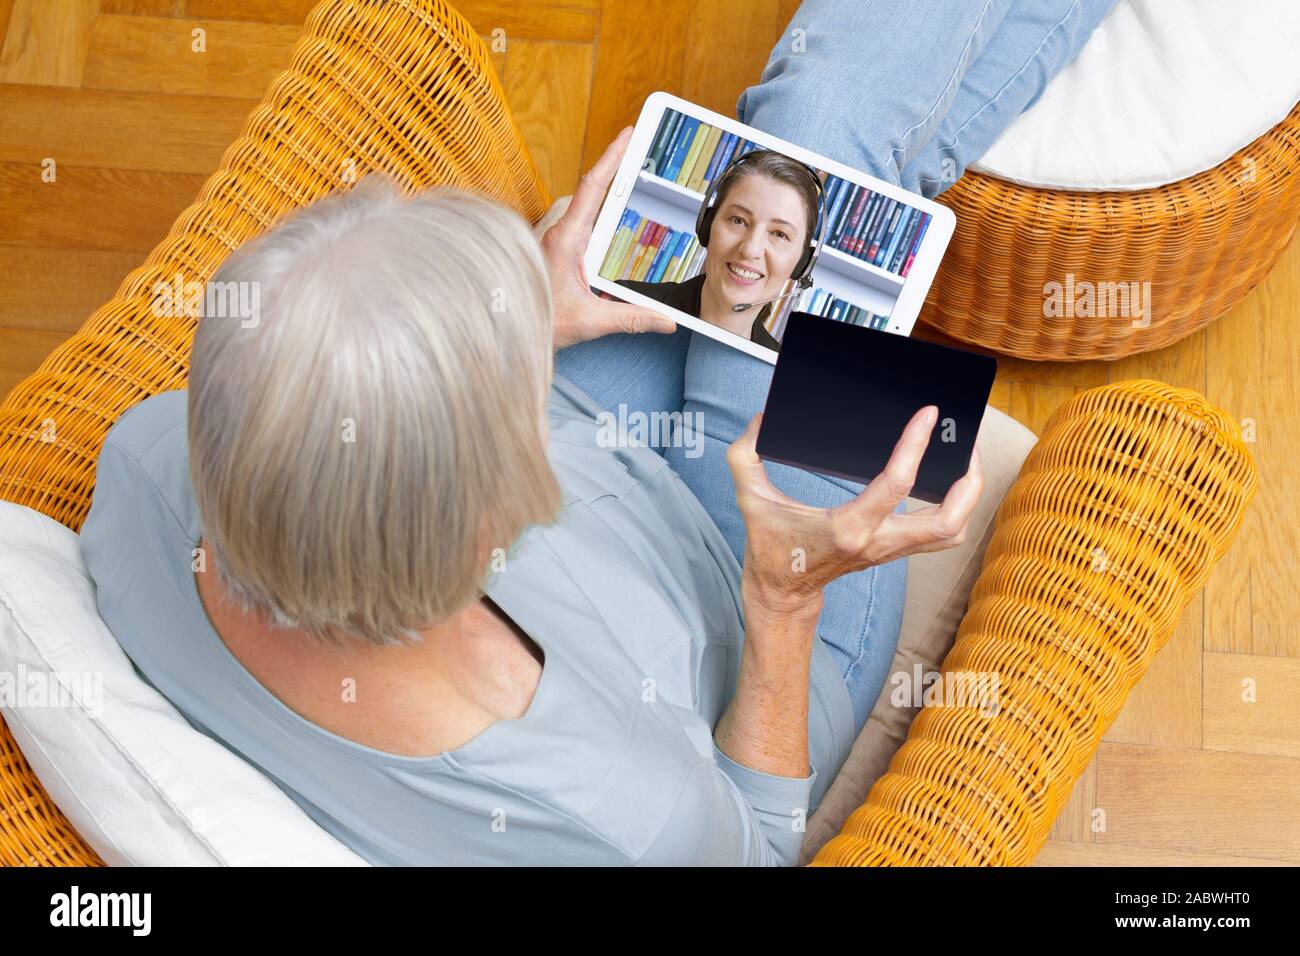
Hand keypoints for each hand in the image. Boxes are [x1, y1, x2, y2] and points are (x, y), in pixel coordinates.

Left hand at [541, 127, 676, 348]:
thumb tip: (665, 321)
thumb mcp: (590, 321)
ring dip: (605, 195)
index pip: (594, 187)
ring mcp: (554, 239)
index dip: (613, 157)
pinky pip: (577, 222)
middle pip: (591, 191)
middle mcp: (558, 233)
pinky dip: (596, 214)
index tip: (629, 134)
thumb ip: (631, 319)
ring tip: (631, 180)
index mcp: (566, 239)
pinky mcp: (553, 250)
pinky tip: (609, 224)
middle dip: (615, 170)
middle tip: (639, 149)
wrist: (504, 330)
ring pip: (583, 207)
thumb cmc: (538, 321)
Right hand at [726, 405, 983, 613]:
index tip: (928, 415)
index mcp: (848, 528)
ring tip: (966, 457)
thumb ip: (746, 456)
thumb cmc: (771, 547)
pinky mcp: (894, 551)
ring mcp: (890, 550)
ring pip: (953, 531)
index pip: (897, 484)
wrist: (783, 594)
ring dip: (969, 496)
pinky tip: (950, 483)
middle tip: (965, 440)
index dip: (916, 446)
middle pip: (948, 520)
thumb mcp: (751, 499)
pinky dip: (956, 509)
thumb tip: (762, 419)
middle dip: (967, 478)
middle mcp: (878, 542)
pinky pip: (941, 534)